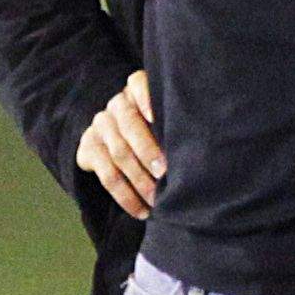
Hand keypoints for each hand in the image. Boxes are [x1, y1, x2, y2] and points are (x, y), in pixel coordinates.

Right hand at [77, 71, 163, 219]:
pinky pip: (107, 176)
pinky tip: (142, 210)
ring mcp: (100, 126)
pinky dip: (126, 197)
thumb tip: (206, 146)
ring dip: (139, 180)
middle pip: (129, 125)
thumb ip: (177, 124)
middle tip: (164, 172)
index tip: (156, 116)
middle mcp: (116, 105)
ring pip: (119, 154)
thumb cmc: (155, 131)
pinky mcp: (88, 149)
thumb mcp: (164, 121)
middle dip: (147, 150)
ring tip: (157, 199)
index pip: (138, 84)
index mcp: (136, 90)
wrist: (114, 140)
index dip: (147, 99)